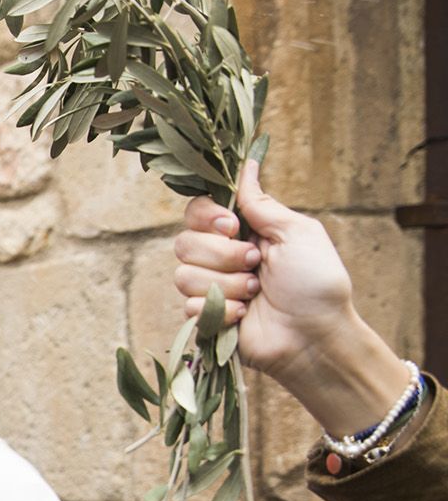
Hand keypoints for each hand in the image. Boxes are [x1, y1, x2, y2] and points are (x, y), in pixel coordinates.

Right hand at [172, 160, 408, 436]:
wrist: (316, 337)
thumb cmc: (317, 283)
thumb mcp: (297, 233)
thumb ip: (262, 203)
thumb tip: (247, 163)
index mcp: (241, 232)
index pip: (196, 211)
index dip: (206, 218)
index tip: (232, 226)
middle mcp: (221, 257)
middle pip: (184, 242)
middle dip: (222, 255)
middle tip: (255, 265)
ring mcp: (211, 288)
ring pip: (183, 275)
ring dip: (225, 285)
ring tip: (256, 292)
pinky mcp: (206, 318)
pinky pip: (189, 306)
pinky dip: (222, 311)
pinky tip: (246, 315)